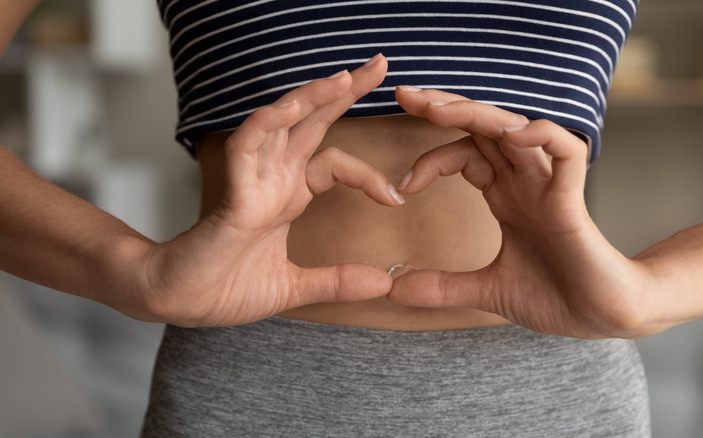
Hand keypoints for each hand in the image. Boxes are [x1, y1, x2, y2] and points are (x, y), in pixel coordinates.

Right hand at [134, 55, 399, 326]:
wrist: (178, 304)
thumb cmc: (223, 289)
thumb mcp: (294, 287)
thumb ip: (337, 282)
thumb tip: (383, 283)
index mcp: (288, 196)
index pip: (335, 162)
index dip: (369, 173)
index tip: (397, 198)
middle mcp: (274, 180)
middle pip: (313, 123)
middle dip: (345, 92)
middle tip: (380, 64)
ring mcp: (253, 182)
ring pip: (282, 123)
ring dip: (311, 97)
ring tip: (344, 77)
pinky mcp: (232, 193)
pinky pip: (247, 145)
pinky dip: (268, 123)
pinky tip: (293, 106)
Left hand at [388, 87, 657, 338]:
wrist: (601, 320)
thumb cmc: (555, 297)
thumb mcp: (485, 291)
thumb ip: (441, 288)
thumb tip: (392, 290)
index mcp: (506, 196)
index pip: (465, 154)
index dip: (431, 160)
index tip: (401, 187)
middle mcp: (525, 183)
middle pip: (485, 128)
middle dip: (446, 108)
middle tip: (405, 95)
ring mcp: (549, 188)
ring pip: (516, 131)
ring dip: (477, 114)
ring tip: (437, 109)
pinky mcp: (572, 202)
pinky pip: (565, 153)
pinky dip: (542, 137)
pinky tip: (513, 135)